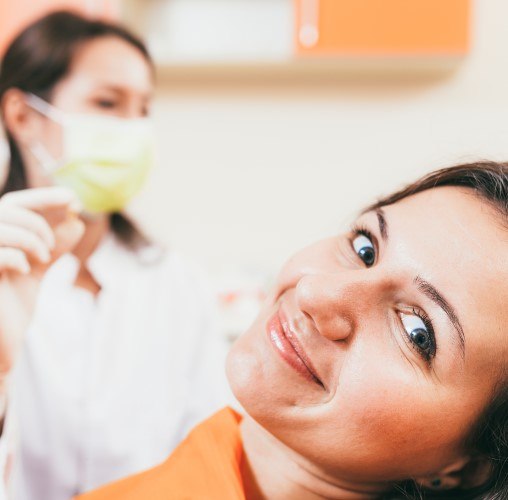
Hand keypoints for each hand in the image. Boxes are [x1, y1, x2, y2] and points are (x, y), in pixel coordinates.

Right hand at [0, 187, 83, 380]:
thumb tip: (75, 220)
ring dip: (32, 238)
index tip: (73, 198)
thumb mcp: (36, 270)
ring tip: (43, 257)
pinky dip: (16, 255)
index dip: (43, 198)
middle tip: (53, 246)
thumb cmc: (10, 308)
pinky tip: (25, 268)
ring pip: (2, 227)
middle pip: (8, 208)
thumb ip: (52, 246)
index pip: (14, 204)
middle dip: (39, 221)